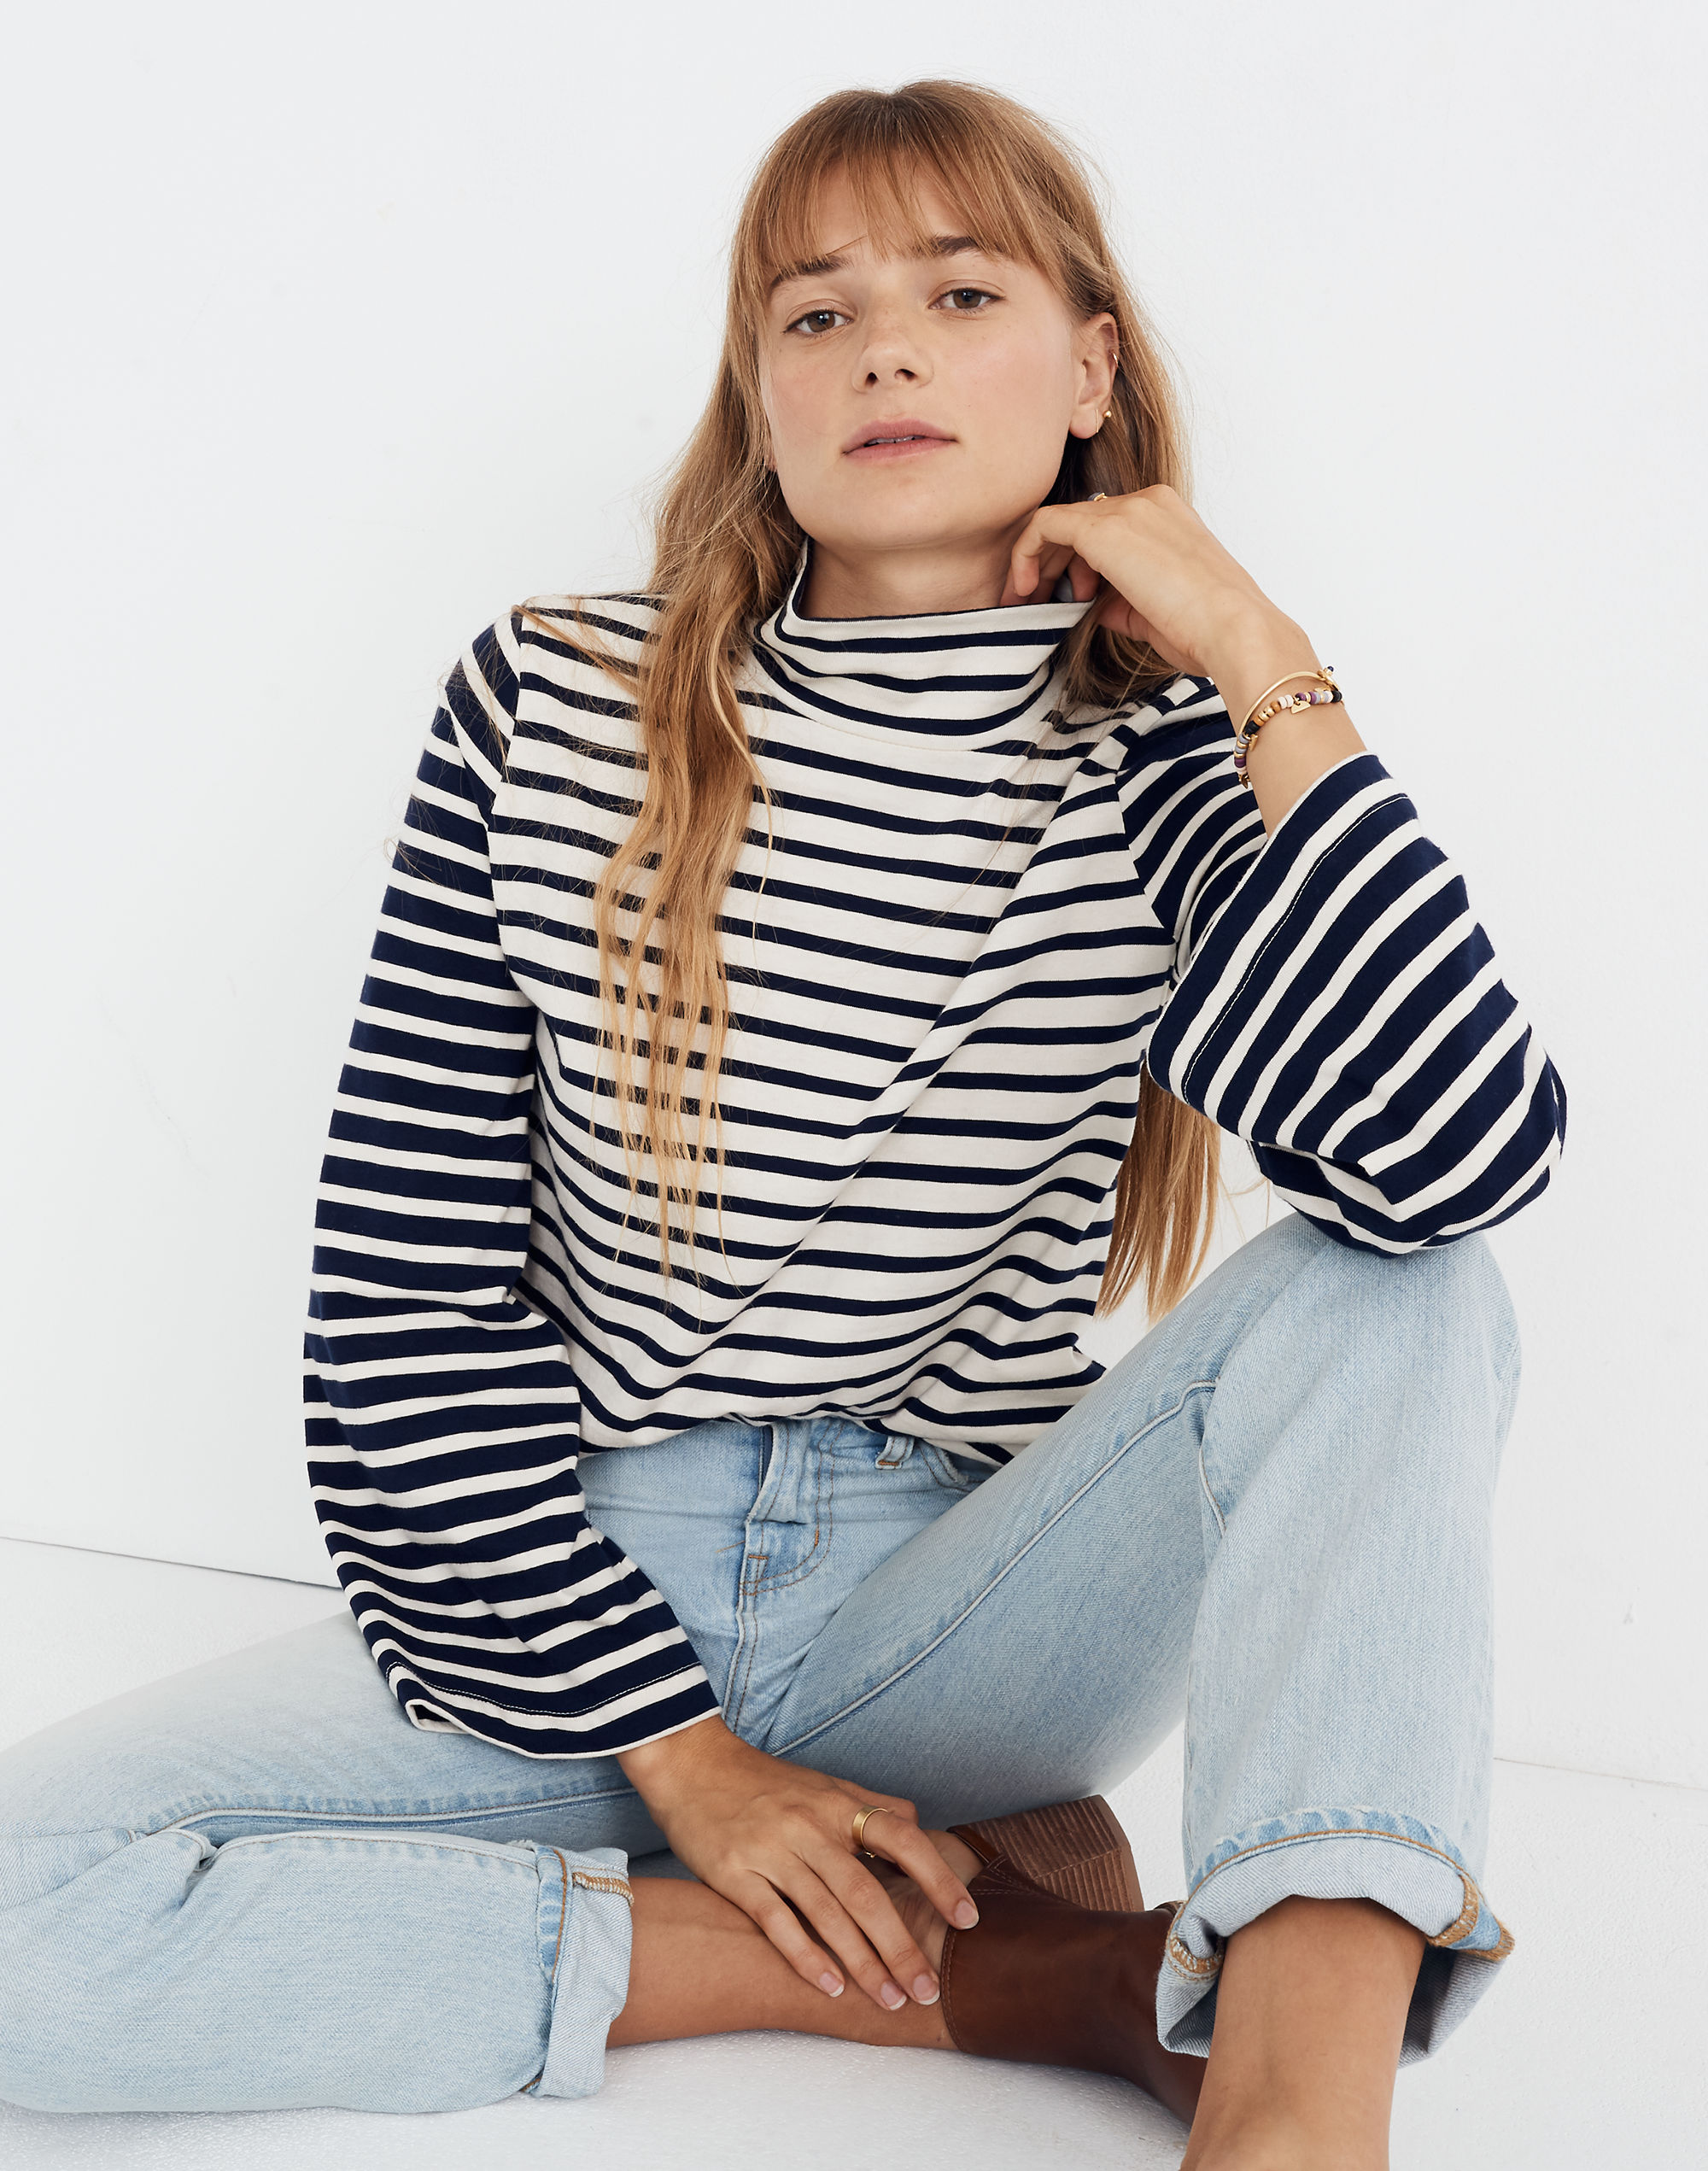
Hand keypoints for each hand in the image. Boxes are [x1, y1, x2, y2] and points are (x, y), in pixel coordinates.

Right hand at [619, 1715, 977, 2010]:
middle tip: (929, 1990)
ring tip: (891, 2000)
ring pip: (827, 1914)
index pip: (902, 1837)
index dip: (938, 1877)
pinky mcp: (735, 1874)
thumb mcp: (823, 1784)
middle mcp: (810, 1826)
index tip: (968, 1918)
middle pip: (867, 1892)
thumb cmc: (764, 1781)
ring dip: (863, 1963)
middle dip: (901, 1946)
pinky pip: (777, 1922)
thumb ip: (871, 1807)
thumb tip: (920, 1831)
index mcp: (837, 1802)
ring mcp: (772, 1850)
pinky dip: (806, 1957)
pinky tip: (831, 1987)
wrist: (691, 1763)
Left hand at [1002, 482, 1316, 727]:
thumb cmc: (1207, 630)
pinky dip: (1025, 554)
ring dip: (1036, 560)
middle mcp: (1147, 502)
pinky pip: (1045, 526)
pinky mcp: (1105, 530)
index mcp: (1166, 515)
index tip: (1073, 598)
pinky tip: (1022, 590)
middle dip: (1051, 560)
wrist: (1234, 630)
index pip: (1106, 524)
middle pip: (1080, 519)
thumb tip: (1092, 605)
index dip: (1079, 561)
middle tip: (1036, 599)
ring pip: (1059, 521)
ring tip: (1028, 600)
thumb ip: (1121, 599)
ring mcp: (1127, 511)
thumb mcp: (1156, 611)